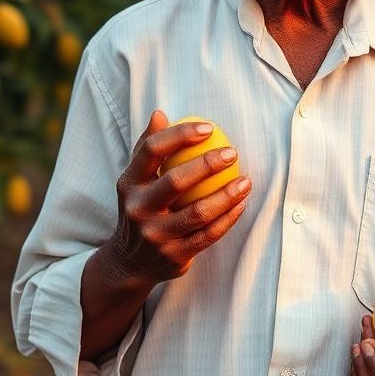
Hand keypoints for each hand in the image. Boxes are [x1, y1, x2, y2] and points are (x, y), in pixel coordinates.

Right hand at [112, 109, 251, 285]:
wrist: (129, 262)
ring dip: (227, 195)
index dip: (180, 134)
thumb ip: (148, 148)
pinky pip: (208, 235)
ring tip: (246, 181)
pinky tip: (242, 204)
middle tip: (232, 153)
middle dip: (208, 164)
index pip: (152, 151)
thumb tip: (160, 114)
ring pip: (198, 212)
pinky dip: (228, 219)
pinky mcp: (174, 256)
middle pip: (176, 181)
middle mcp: (138, 209)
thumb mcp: (136, 180)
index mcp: (129, 183)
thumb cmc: (141, 207)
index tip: (208, 128)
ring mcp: (155, 235)